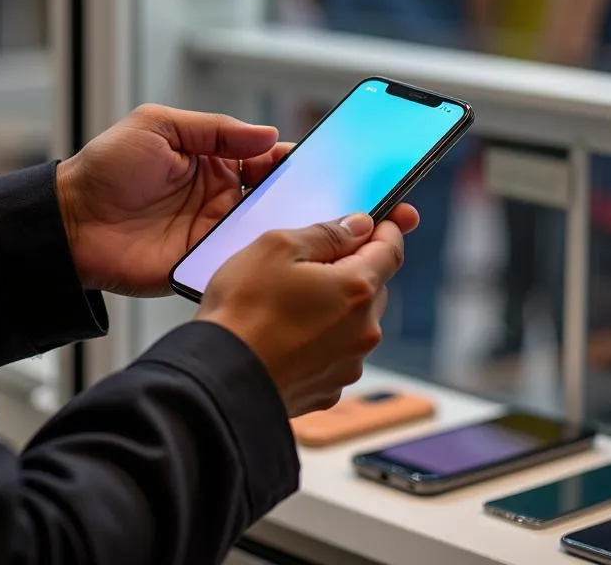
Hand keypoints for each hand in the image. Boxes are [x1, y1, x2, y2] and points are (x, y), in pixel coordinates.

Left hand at [56, 104, 291, 296]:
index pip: (262, 157)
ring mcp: (211, 232)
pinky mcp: (201, 264)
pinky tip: (277, 254)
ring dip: (284, 226)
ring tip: (313, 224)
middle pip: (272, 195)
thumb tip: (267, 133)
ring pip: (262, 229)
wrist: (70, 223)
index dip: (288, 158)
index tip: (314, 160)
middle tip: (322, 194)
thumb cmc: (106, 168)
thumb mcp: (157, 127)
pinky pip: (237, 260)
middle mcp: (217, 196)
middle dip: (297, 193)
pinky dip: (257, 257)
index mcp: (210, 160)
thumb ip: (213, 129)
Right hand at [198, 207, 419, 417]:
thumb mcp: (277, 247)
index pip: (390, 250)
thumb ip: (326, 233)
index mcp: (356, 289)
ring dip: (333, 307)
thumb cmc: (243, 312)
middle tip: (310, 263)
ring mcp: (347, 363)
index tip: (380, 221)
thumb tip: (358, 226)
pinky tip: (284, 334)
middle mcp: (362, 330)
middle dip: (350, 270)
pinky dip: (319, 339)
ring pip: (352, 321)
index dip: (385, 230)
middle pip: (372, 286)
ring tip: (286, 304)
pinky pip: (334, 352)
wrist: (220, 378)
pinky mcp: (328, 389)